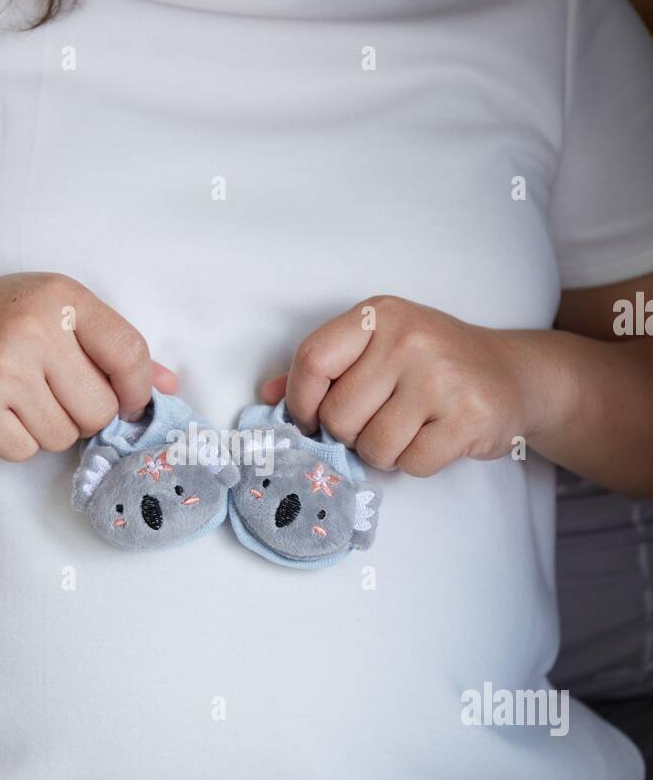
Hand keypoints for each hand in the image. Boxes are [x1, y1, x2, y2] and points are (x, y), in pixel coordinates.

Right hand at [0, 273, 176, 460]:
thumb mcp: (57, 314)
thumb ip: (113, 348)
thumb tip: (168, 387)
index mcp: (61, 298)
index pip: (129, 354)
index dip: (137, 390)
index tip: (127, 401)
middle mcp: (32, 330)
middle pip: (99, 410)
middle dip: (85, 414)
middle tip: (55, 394)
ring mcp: (0, 371)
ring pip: (63, 437)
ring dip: (49, 429)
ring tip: (22, 399)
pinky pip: (25, 452)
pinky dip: (17, 442)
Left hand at [262, 296, 546, 476]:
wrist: (513, 375)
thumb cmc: (433, 365)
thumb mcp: (379, 349)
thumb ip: (324, 370)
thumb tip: (267, 397)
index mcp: (380, 315)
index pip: (313, 360)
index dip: (301, 402)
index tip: (309, 420)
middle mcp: (409, 339)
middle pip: (339, 415)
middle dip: (350, 434)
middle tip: (376, 423)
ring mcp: (442, 377)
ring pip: (374, 447)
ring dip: (385, 452)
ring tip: (409, 429)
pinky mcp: (468, 417)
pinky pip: (412, 464)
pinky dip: (417, 463)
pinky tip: (435, 438)